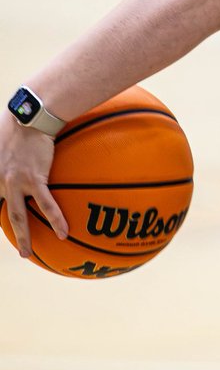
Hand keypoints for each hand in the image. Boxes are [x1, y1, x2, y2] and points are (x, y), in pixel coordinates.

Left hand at [0, 110, 67, 256]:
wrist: (32, 116)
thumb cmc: (17, 122)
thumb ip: (2, 154)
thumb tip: (8, 156)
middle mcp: (0, 181)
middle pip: (1, 212)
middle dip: (8, 232)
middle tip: (12, 248)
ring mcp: (16, 182)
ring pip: (18, 216)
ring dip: (23, 237)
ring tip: (27, 254)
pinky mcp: (35, 178)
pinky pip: (46, 204)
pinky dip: (55, 219)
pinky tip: (63, 232)